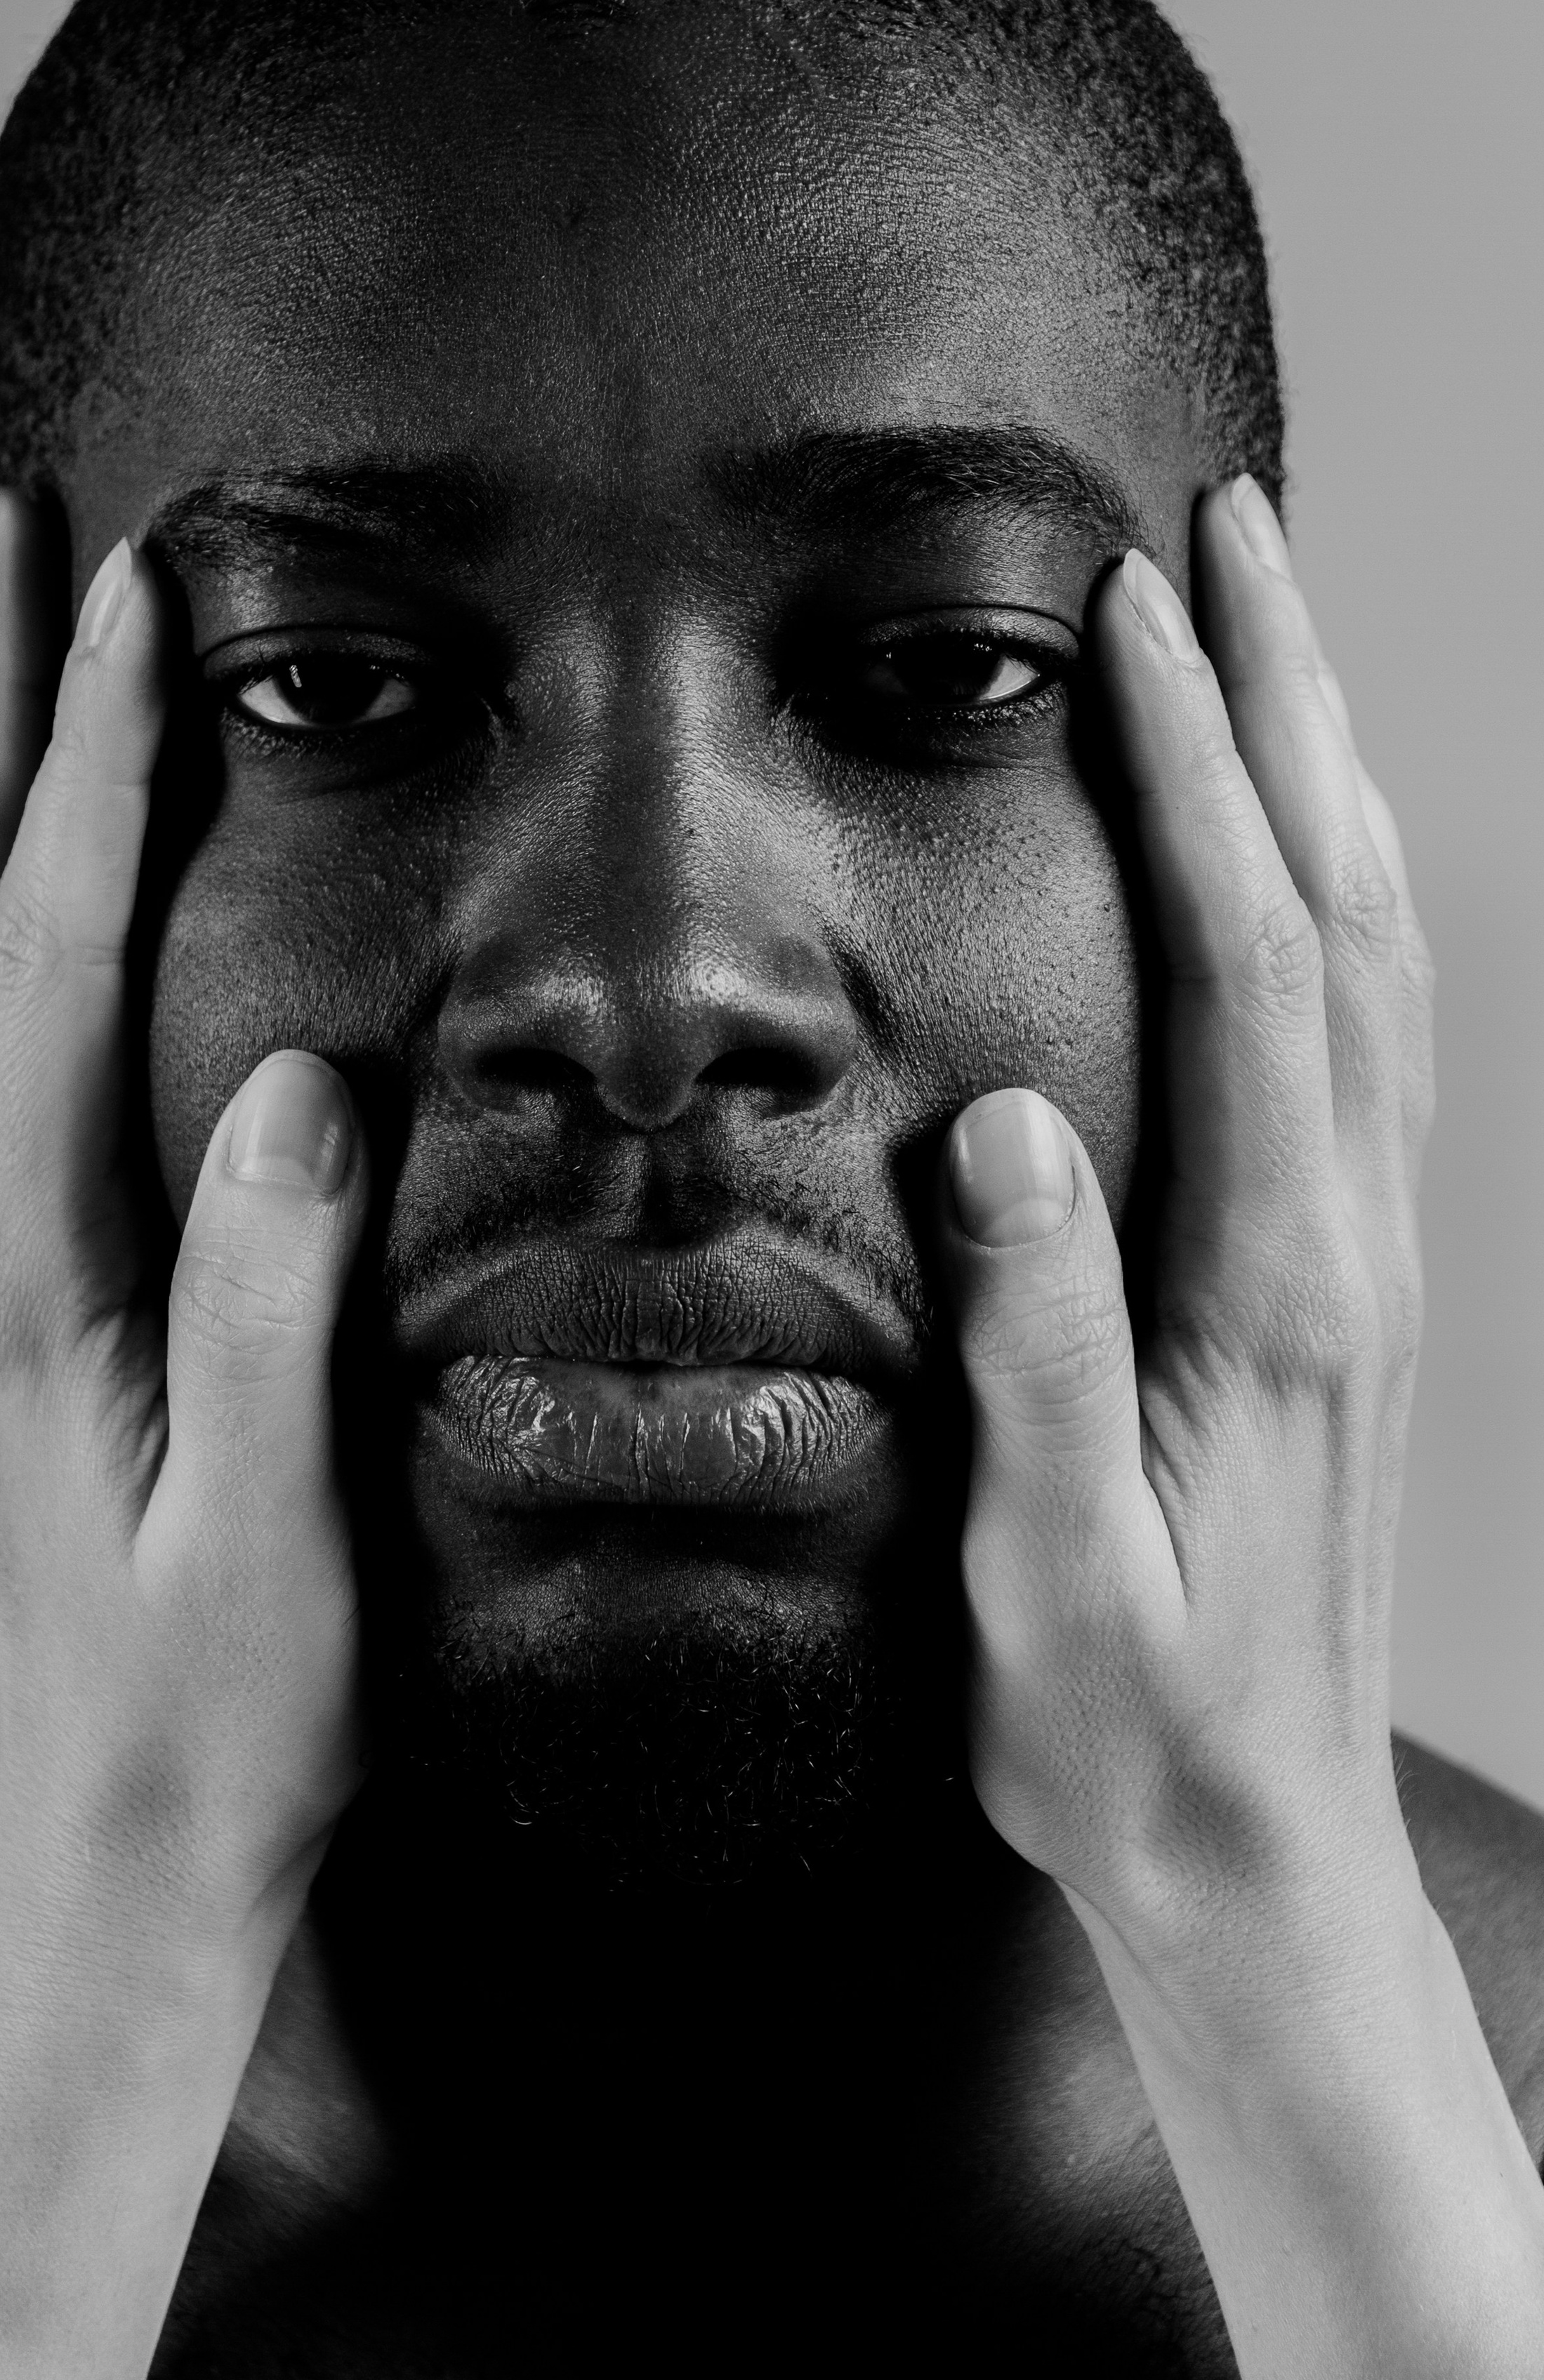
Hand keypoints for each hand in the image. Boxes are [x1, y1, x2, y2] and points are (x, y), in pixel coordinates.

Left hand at [0, 488, 368, 1948]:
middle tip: (6, 533)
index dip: (91, 771)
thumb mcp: (271, 1537)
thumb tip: (306, 1089)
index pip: (54, 965)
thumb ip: (271, 1311)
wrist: (121, 1850)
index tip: (133, 603)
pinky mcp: (1, 1288)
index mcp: (33, 1275)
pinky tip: (14, 874)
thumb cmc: (220, 1713)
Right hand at [942, 475, 1426, 1947]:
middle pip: (1339, 915)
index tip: (1136, 619)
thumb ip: (1037, 1345)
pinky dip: (1340, 899)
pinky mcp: (1346, 1280)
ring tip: (1275, 636)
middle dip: (1292, 706)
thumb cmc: (1126, 1720)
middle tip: (1237, 535)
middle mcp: (1344, 1239)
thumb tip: (1006, 1132)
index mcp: (1267, 1283)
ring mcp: (1365, 1254)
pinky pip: (1368, 1038)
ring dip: (1330, 777)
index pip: (1245, 968)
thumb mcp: (1049, 1566)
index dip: (1195, 777)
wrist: (1250, 1844)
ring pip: (1374, 960)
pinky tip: (1303, 854)